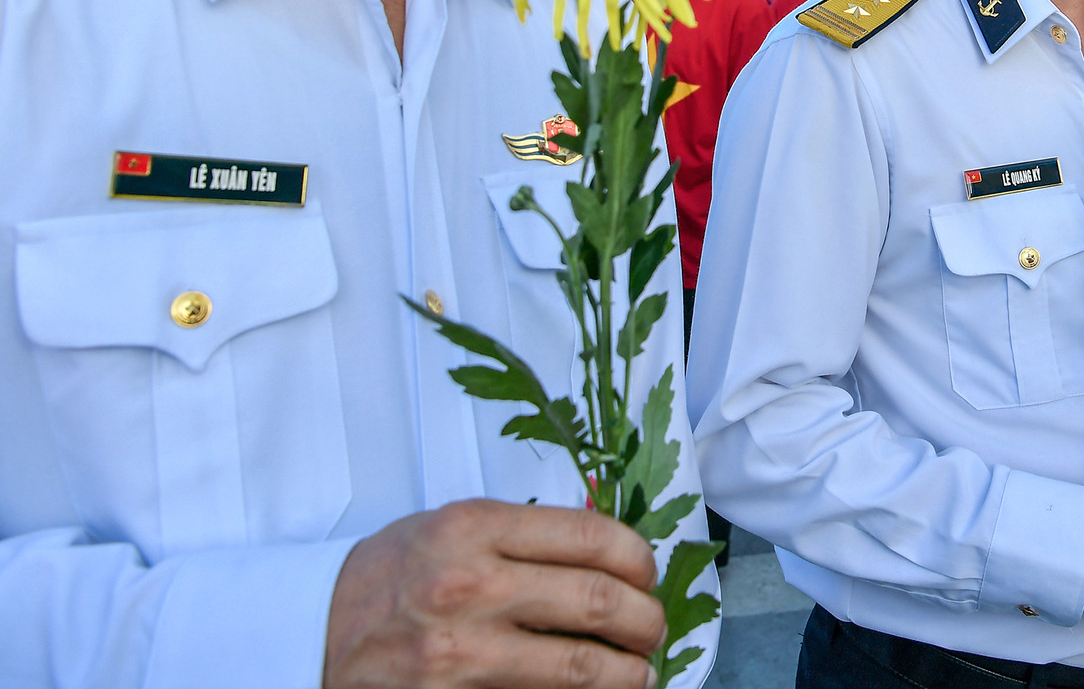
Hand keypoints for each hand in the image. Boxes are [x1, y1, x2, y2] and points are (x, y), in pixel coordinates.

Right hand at [323, 499, 664, 688]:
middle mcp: (469, 585)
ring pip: (581, 667)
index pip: (592, 536)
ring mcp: (460, 652)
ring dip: (628, 673)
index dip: (638, 559)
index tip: (645, 573)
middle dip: (646, 620)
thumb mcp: (450, 527)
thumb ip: (524, 536)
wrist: (312, 631)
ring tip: (638, 672)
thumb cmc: (390, 575)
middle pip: (599, 602)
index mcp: (474, 528)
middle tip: (652, 628)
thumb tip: (610, 554)